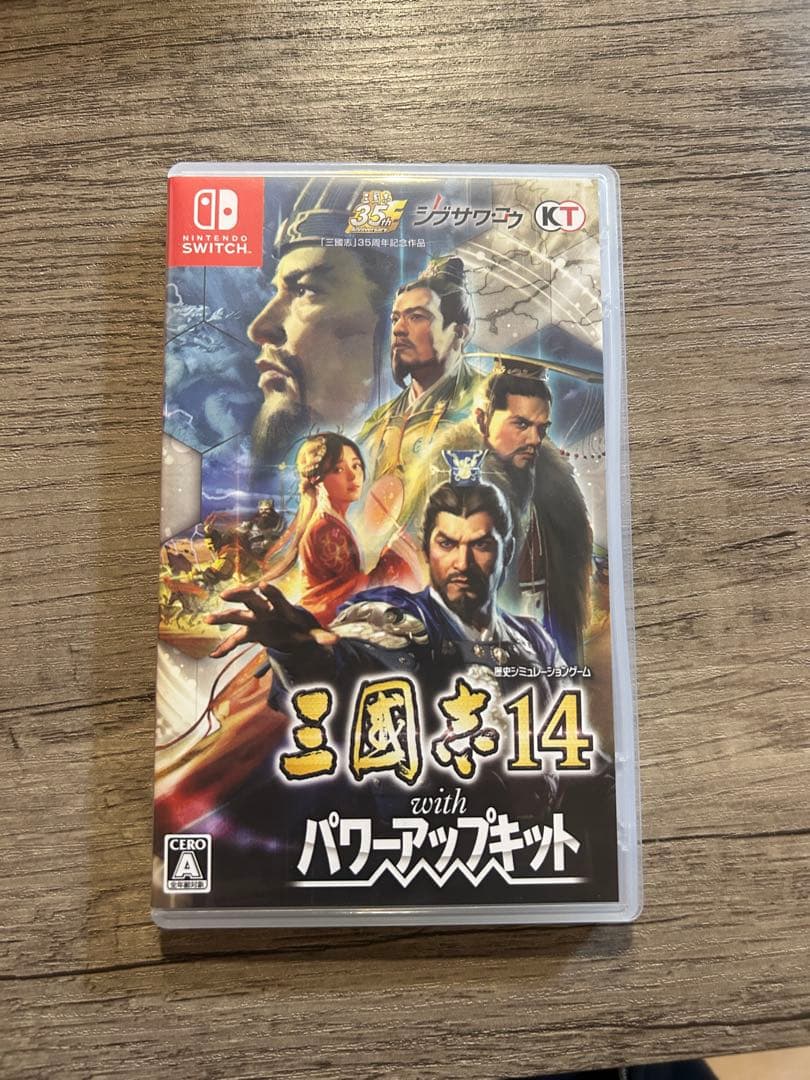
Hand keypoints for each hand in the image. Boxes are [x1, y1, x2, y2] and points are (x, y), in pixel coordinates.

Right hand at [206, 582, 320, 658]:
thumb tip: (337, 640)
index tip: (263, 584)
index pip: (276, 597)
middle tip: (226, 594)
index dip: (270, 592)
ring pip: (237, 616)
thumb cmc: (302, 627)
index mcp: (282, 608)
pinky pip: (236, 640)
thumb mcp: (313, 632)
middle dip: (239, 596)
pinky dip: (226, 647)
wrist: (293, 628)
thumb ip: (322, 637)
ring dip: (223, 617)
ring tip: (207, 620)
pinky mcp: (250, 632)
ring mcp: (255, 620)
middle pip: (251, 600)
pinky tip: (215, 656)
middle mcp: (266, 610)